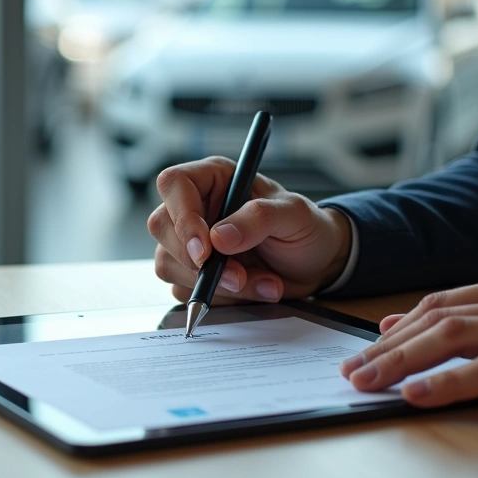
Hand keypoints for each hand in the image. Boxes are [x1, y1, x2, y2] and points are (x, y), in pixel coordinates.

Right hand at [147, 157, 352, 303]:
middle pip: (161, 227)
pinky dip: (222, 298)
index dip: (182, 216)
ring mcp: (190, 242)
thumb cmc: (305, 227)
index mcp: (214, 179)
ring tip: (262, 282)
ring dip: (214, 285)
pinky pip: (185, 291)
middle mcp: (196, 207)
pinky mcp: (193, 273)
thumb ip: (259, 218)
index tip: (205, 249)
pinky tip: (255, 289)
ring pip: (169, 264)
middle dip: (195, 260)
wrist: (316, 263)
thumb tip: (218, 237)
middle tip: (237, 276)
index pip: (174, 183)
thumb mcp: (293, 215)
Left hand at [339, 274, 477, 412]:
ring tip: (368, 383)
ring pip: (453, 338)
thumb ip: (477, 320)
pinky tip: (419, 394)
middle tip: (350, 372)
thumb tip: (405, 326)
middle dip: (386, 348)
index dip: (394, 329)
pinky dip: (449, 381)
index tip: (360, 352)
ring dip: (402, 361)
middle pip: (434, 319)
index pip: (436, 305)